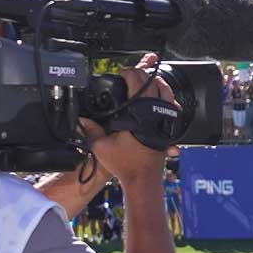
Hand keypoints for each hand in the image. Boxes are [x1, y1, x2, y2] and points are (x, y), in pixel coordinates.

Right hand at [81, 53, 173, 182]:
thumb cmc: (125, 164)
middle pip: (153, 84)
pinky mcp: (168, 129)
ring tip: (148, 77)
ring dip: (157, 82)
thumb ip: (90, 129)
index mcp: (138, 116)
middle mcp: (154, 116)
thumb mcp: (101, 146)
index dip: (129, 73)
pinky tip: (160, 95)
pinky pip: (171, 107)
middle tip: (132, 72)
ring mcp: (164, 122)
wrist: (143, 179)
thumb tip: (82, 118)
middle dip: (142, 74)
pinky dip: (166, 97)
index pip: (137, 85)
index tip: (122, 72)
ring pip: (167, 93)